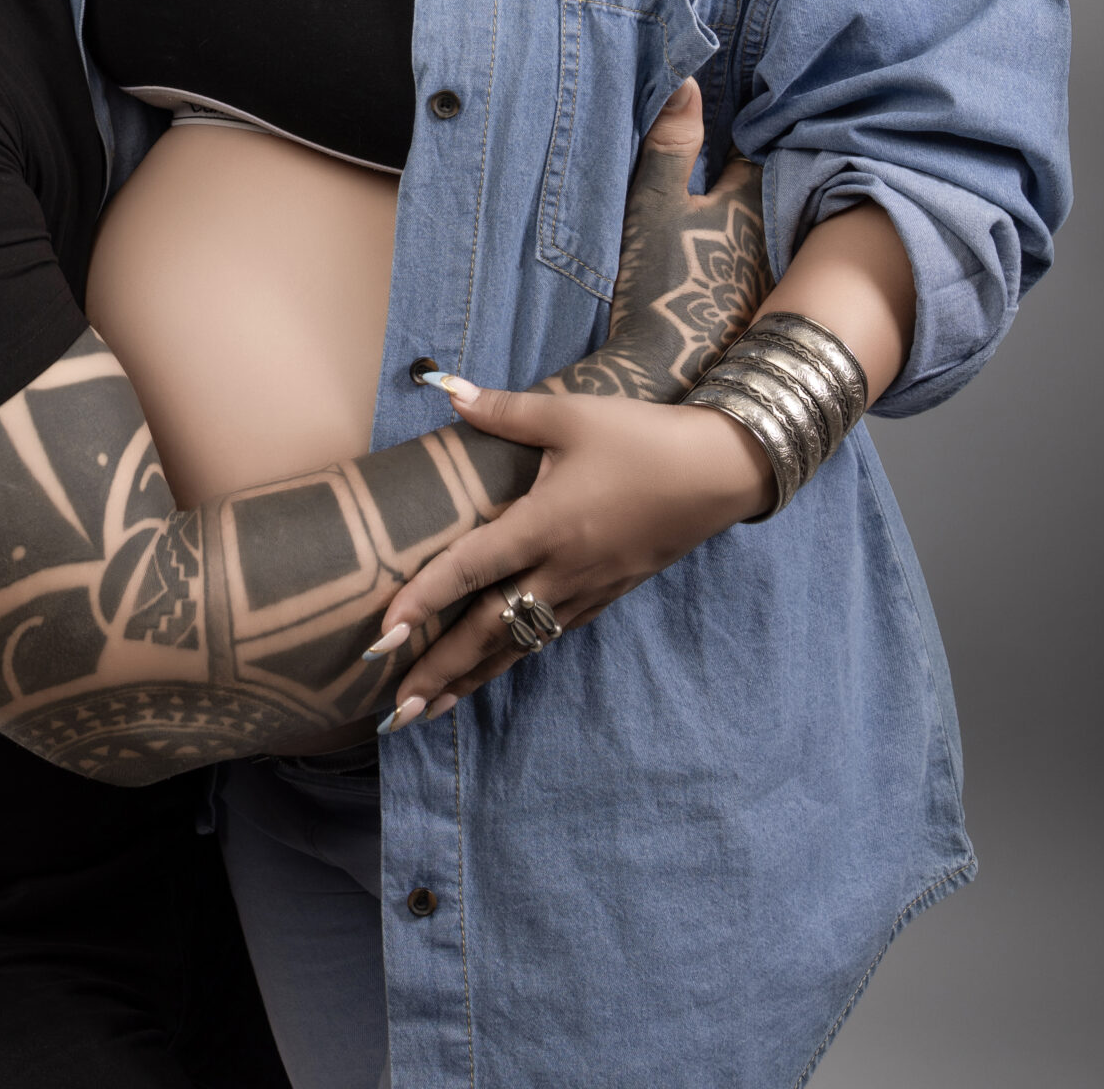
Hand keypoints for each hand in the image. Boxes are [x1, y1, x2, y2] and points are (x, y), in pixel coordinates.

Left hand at [374, 82, 770, 727]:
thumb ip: (505, 411)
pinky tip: (491, 671)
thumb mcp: (571, 415)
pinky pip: (548, 637)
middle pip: (487, 631)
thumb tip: (450, 392)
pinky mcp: (607, 595)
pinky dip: (511, 659)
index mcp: (545, 526)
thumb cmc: (642, 438)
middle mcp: (562, 570)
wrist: (720, 471)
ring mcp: (587, 590)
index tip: (383, 633)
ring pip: (517, 644)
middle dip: (437, 672)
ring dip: (469, 678)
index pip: (471, 568)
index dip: (423, 599)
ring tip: (426, 711)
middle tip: (392, 711)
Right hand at [544, 79, 766, 401]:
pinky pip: (767, 256)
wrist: (667, 374)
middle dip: (757, 160)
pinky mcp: (765, 306)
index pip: (760, 145)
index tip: (739, 95)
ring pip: (773, 221)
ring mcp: (776, 273)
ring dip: (761, 203)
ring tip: (740, 183)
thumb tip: (687, 78)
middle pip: (772, 184)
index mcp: (754, 201)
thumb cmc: (663, 284)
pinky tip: (735, 244)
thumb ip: (672, 142)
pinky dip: (756, 240)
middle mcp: (778, 234)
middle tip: (745, 129)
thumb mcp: (654, 205)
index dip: (748, 119)